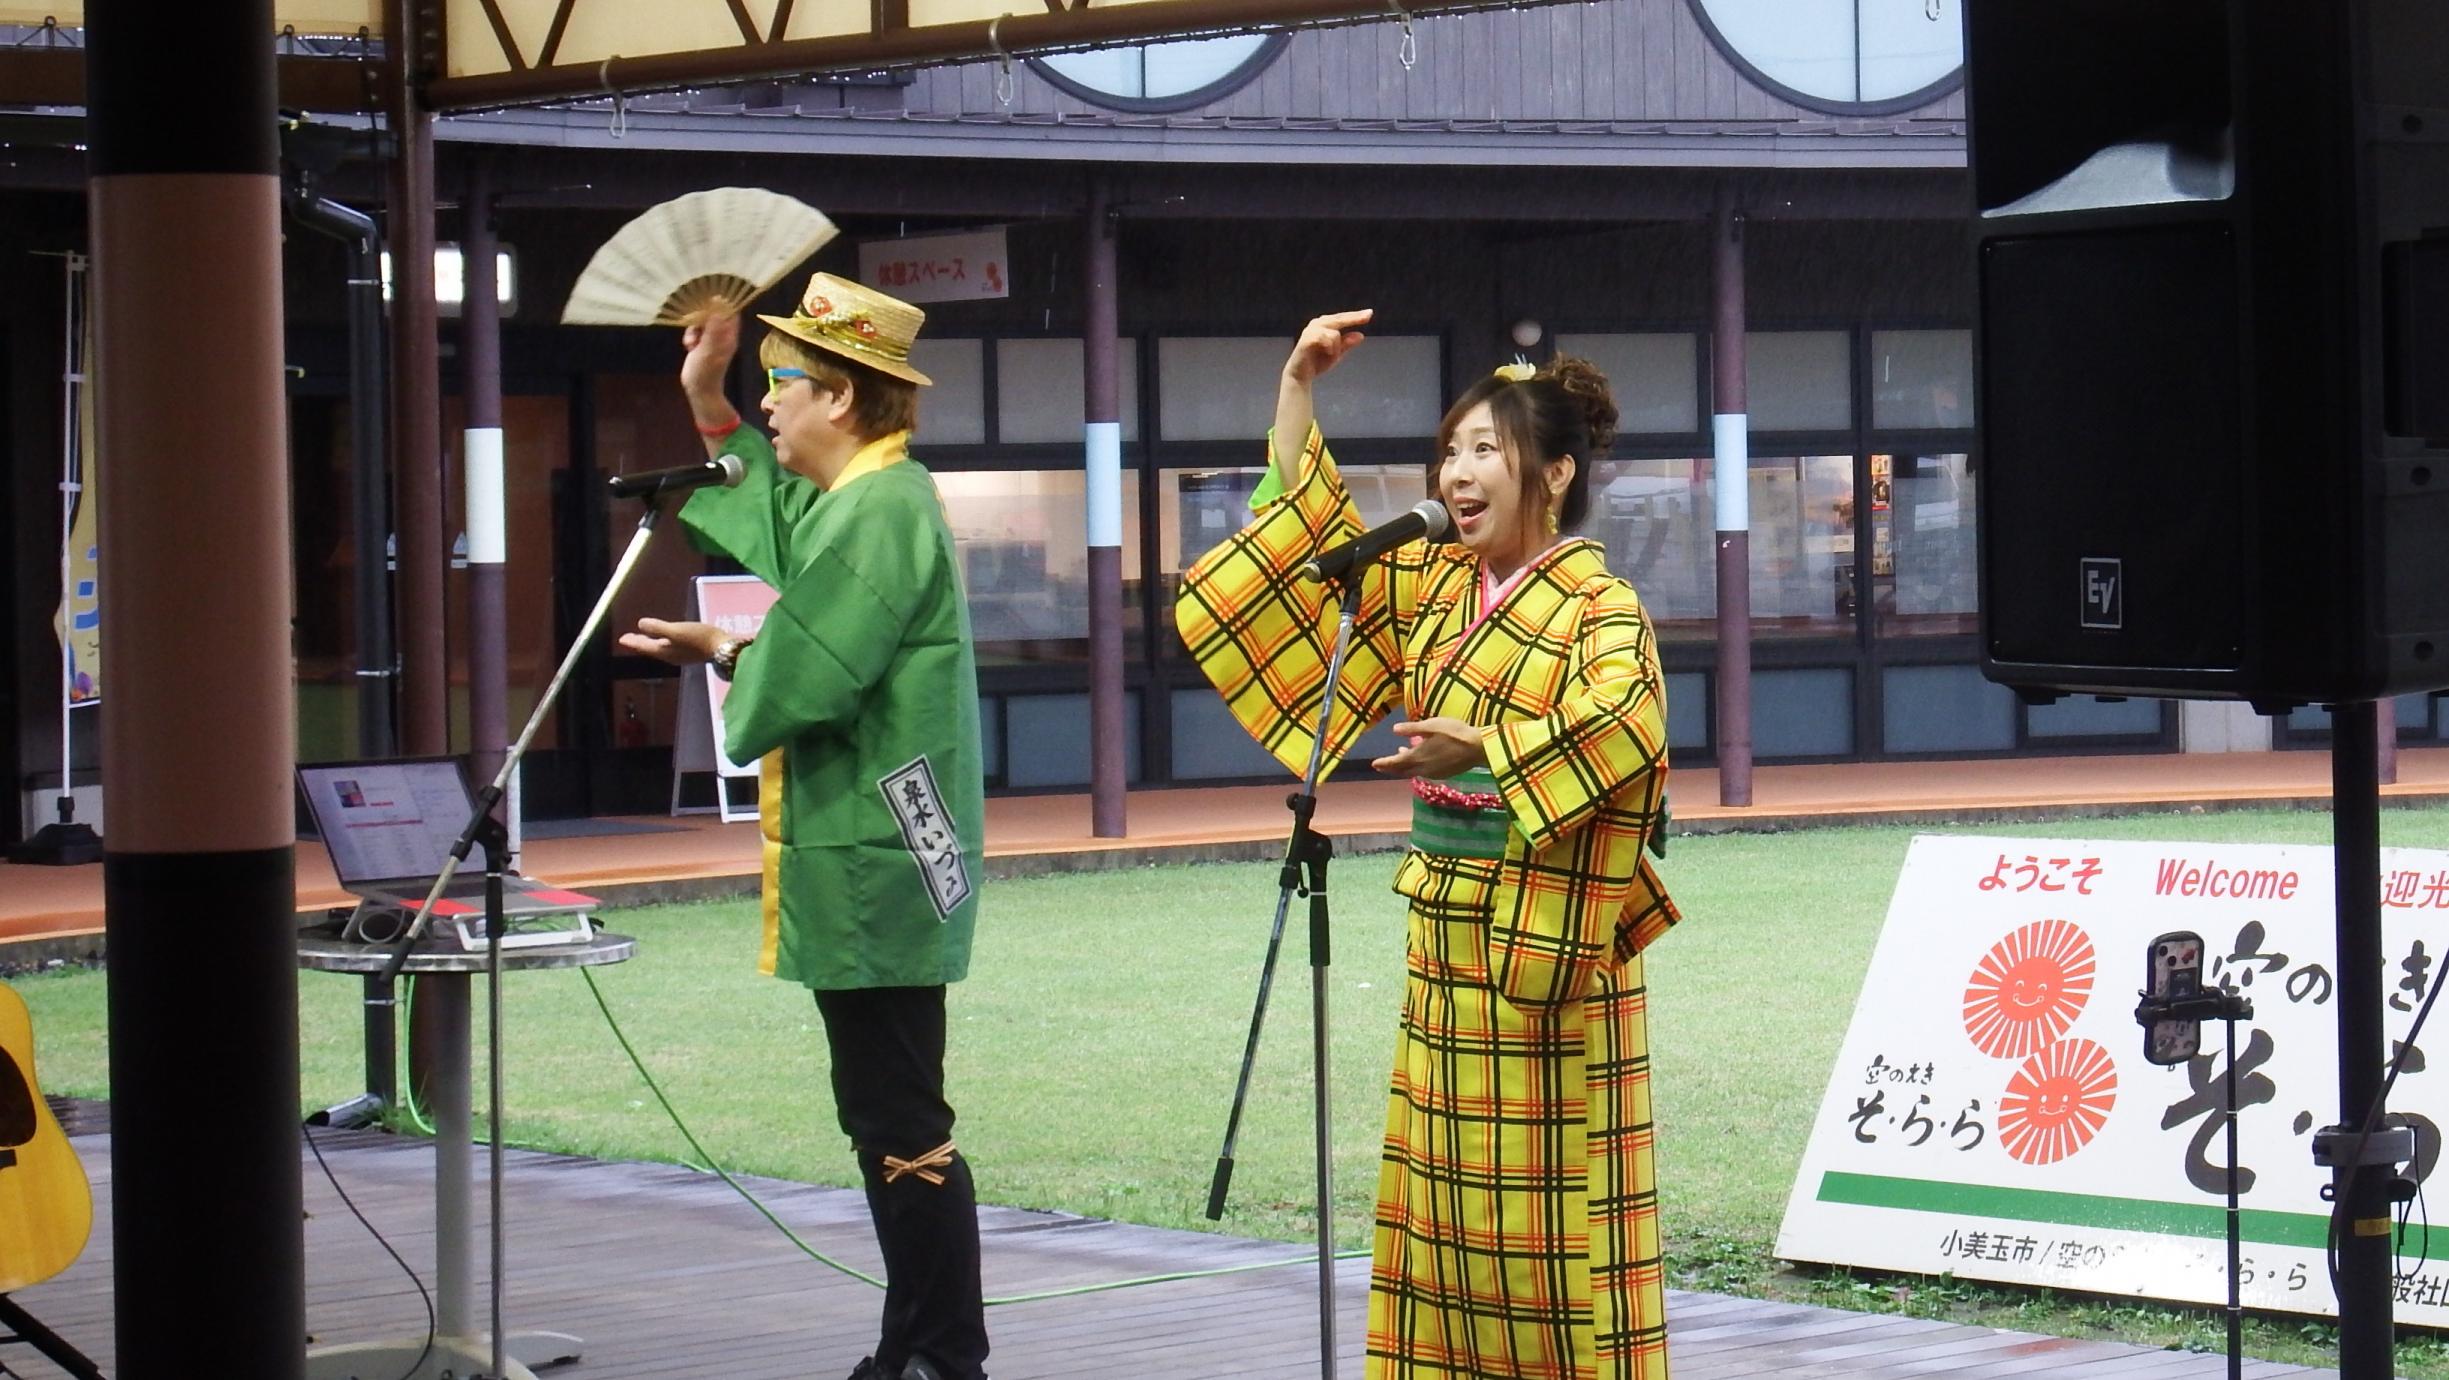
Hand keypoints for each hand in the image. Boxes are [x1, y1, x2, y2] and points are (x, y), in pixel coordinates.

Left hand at [620, 617, 726, 666]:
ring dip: (649, 642)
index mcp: (664, 651)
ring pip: (659, 648)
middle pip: (650, 648)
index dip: (632, 641)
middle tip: (629, 638)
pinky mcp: (689, 652)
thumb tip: (640, 623)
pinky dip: (661, 642)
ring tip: (643, 637)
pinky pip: (669, 647)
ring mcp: (680, 655)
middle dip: (639, 642)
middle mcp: (670, 655)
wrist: (721, 647)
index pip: (644, 646)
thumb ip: (657, 627)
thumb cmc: (698, 638)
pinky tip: (665, 638)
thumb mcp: (676, 630)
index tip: (622, 639)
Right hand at [679, 312, 739, 408]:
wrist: (699, 390)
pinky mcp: (702, 345)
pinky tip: (688, 347)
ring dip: (693, 329)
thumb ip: (713, 329)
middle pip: (713, 315)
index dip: (721, 306)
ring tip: (691, 343)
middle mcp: (722, 336)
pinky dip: (690, 337)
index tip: (708, 304)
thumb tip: (718, 308)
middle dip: (701, 319)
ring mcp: (711, 340)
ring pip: (701, 323)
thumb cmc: (706, 372)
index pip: (730, 314)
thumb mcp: (709, 349)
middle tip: (695, 329)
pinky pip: (695, 332)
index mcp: (729, 336)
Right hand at [1284, 309, 1372, 384]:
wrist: (1301, 374)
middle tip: (1369, 316)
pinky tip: (1326, 353)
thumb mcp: (1337, 353)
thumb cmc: (1317, 361)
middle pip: (1340, 319)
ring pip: (1335, 334)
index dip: (1356, 316)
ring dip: (1336, 348)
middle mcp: (1318, 323)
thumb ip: (1347, 344)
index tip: (1370, 313)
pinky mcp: (1307, 338)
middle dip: (1353, 319)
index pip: (1342, 318)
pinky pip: (1326, 340)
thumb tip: (1361, 335)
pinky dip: (1330, 349)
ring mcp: (1311, 330)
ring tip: (1330, 355)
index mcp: (1325, 324)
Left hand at [1371, 718, 1486, 779]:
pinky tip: (1421, 759)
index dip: (1384, 763)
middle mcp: (1423, 768)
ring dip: (1404, 766)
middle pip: (1402, 770)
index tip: (1373, 764)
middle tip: (1380, 766)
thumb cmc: (1454, 733)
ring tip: (1400, 756)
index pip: (1395, 762)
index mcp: (1418, 756)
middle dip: (1390, 768)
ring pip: (1414, 771)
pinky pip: (1424, 772)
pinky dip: (1417, 766)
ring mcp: (1434, 772)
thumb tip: (1394, 730)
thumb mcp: (1431, 725)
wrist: (1478, 748)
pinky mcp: (1444, 773)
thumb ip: (1412, 728)